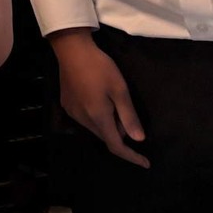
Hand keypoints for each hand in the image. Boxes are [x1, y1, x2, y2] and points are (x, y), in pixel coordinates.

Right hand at [52, 27, 148, 167]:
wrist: (72, 49)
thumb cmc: (100, 68)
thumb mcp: (120, 90)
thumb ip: (129, 116)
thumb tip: (138, 139)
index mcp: (98, 117)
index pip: (116, 146)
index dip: (131, 156)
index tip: (146, 162)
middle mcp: (83, 119)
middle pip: (105, 136)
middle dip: (120, 133)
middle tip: (127, 112)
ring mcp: (72, 112)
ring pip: (95, 128)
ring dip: (108, 124)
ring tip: (113, 103)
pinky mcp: (66, 104)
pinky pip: (85, 119)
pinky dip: (97, 117)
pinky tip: (99, 100)